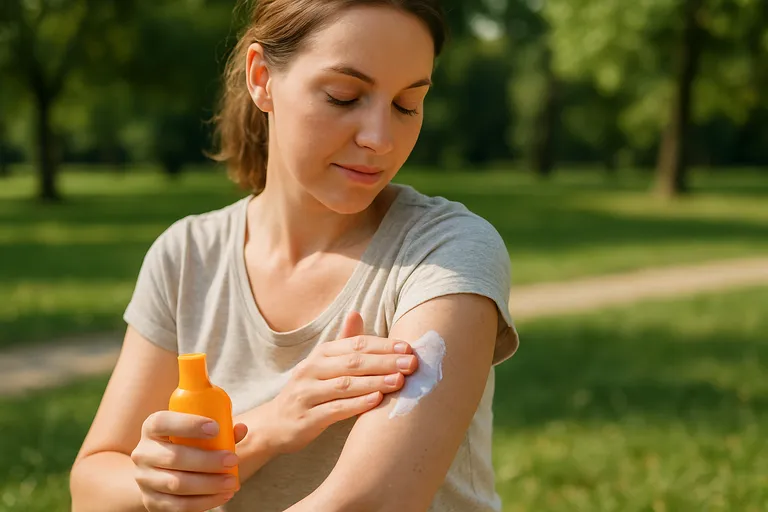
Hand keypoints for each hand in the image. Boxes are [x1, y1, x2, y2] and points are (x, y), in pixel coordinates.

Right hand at [131, 411, 248, 511]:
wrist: (157, 470)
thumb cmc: (184, 443)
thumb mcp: (196, 432)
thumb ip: (220, 430)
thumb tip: (241, 429)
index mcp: (152, 427)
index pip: (163, 422)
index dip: (189, 424)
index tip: (216, 428)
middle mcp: (143, 452)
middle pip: (174, 457)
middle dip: (207, 460)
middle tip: (232, 459)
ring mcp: (144, 479)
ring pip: (176, 484)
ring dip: (209, 484)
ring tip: (232, 482)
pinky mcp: (151, 501)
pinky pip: (178, 505)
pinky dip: (203, 502)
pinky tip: (223, 496)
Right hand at [264, 311, 417, 454]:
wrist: (276, 424)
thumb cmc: (310, 390)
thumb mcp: (324, 364)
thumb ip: (344, 343)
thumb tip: (356, 312)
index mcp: (321, 354)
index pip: (355, 344)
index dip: (383, 345)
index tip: (409, 347)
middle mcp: (311, 369)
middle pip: (352, 362)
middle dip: (385, 361)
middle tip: (412, 363)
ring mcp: (306, 393)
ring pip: (344, 385)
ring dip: (375, 382)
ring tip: (400, 381)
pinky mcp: (306, 418)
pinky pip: (334, 410)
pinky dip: (356, 404)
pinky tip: (376, 401)